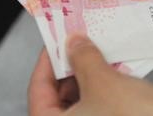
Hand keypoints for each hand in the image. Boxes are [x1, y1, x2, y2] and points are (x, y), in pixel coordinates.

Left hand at [28, 34, 152, 115]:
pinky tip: (115, 73)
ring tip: (100, 56)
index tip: (57, 42)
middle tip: (81, 45)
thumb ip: (82, 58)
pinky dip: (102, 92)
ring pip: (80, 103)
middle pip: (58, 98)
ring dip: (89, 78)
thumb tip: (73, 42)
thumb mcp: (102, 81)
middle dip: (71, 69)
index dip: (47, 62)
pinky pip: (97, 110)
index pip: (38, 90)